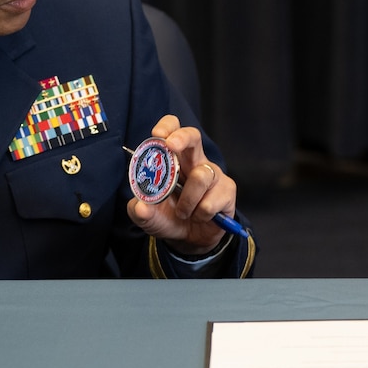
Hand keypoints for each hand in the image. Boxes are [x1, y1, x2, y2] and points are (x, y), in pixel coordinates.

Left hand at [126, 115, 239, 255]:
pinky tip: (200, 217)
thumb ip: (140, 212)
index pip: (173, 131)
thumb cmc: (168, 218)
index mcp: (174, 160)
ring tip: (183, 213)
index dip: (167, 127)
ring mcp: (213, 174)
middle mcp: (194, 161)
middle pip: (193, 136)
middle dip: (182, 138)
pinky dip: (200, 214)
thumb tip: (140, 207)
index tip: (157, 135)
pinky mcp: (227, 190)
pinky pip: (210, 202)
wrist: (190, 240)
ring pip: (200, 176)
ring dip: (188, 201)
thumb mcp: (148, 218)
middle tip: (171, 146)